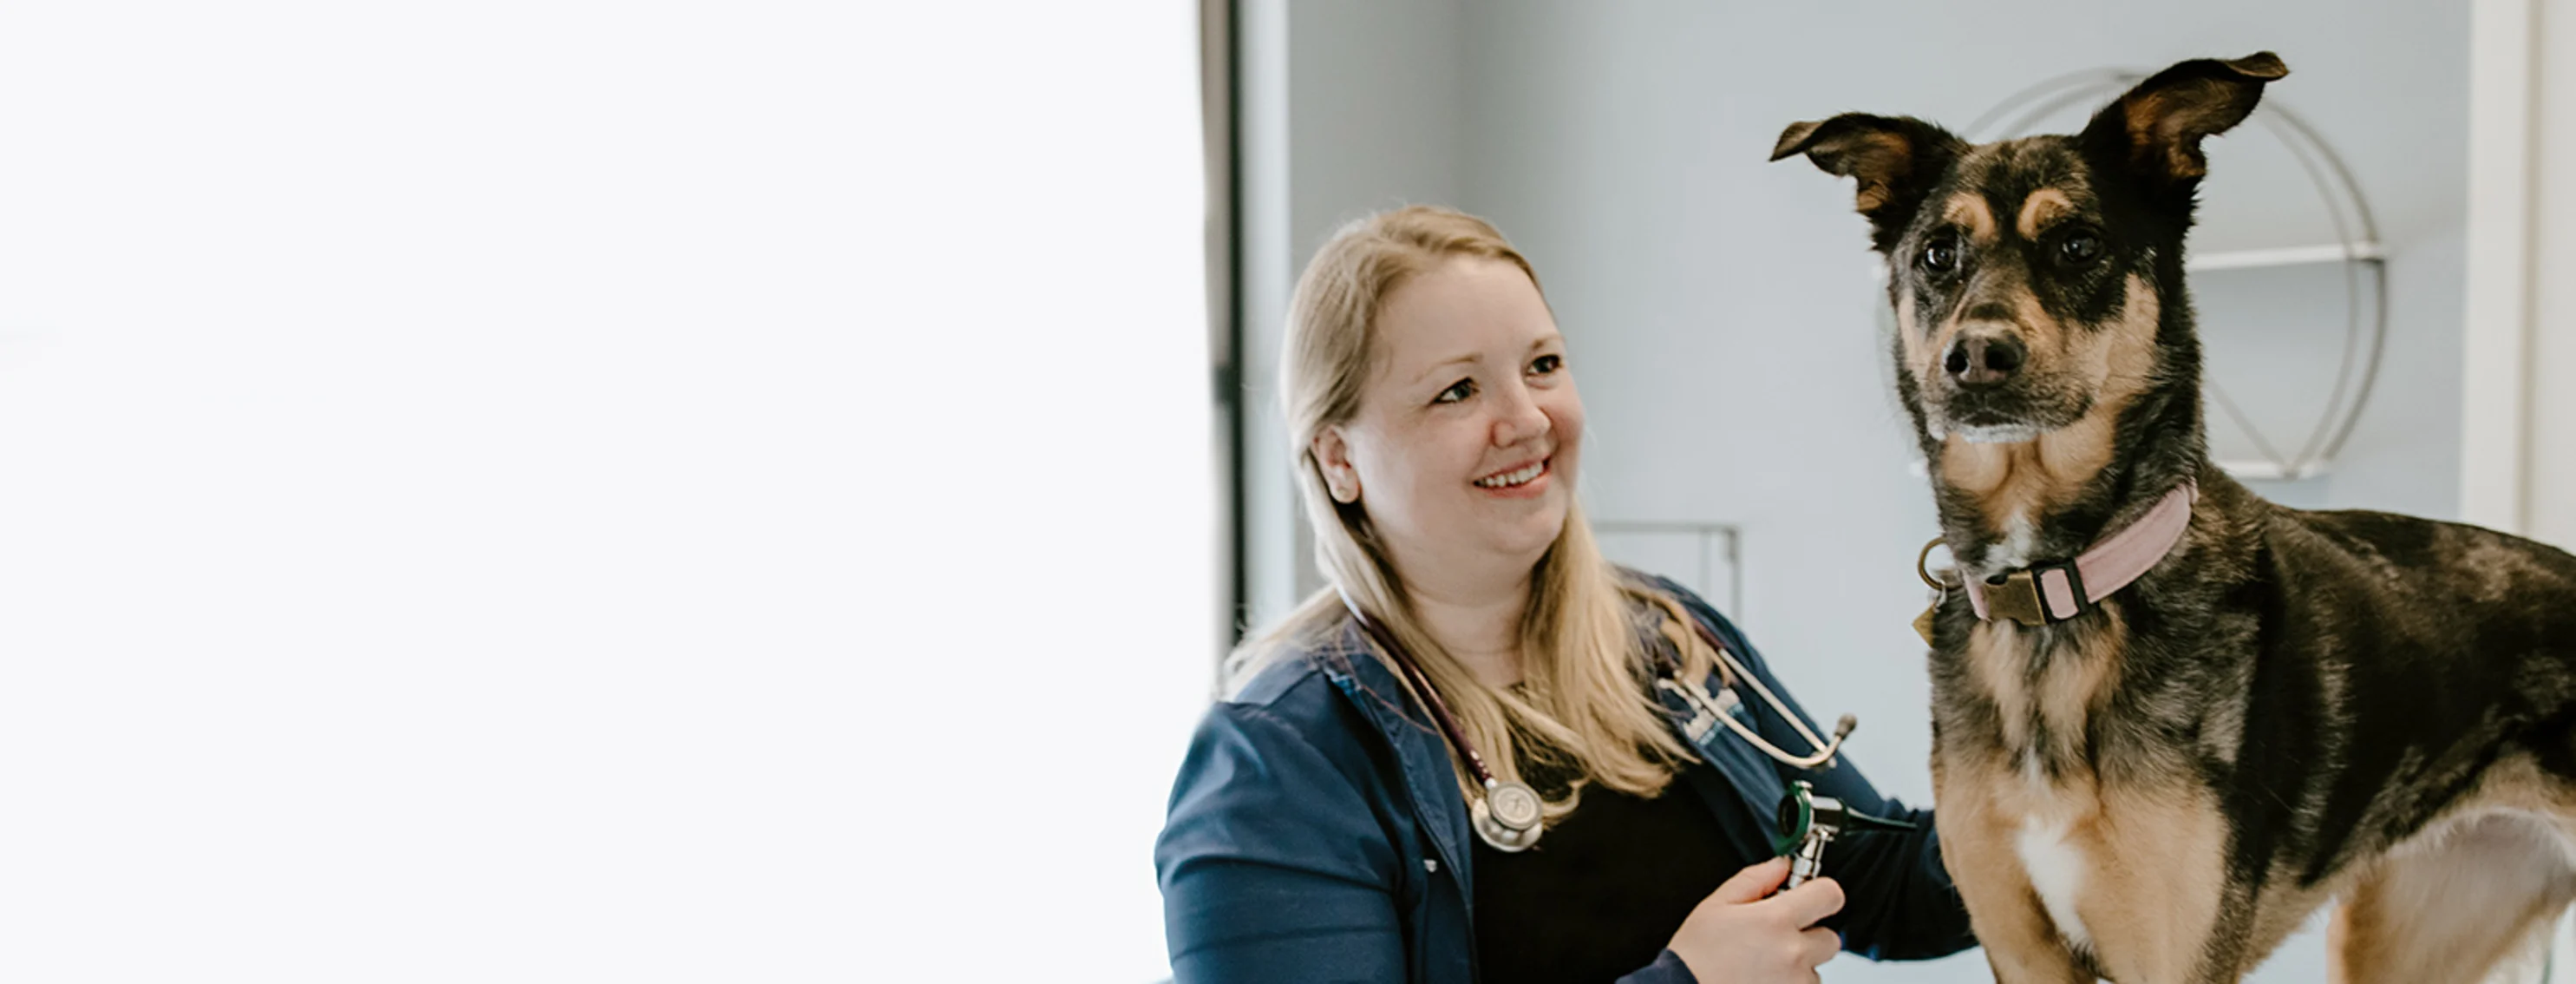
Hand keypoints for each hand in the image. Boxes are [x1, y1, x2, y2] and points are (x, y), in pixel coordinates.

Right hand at [1666, 856, 1844, 983]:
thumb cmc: (1695, 957)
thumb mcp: (1715, 906)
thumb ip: (1754, 880)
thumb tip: (1782, 866)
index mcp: (1775, 920)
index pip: (1830, 894)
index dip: (1820, 893)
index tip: (1809, 897)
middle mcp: (1793, 953)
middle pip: (1830, 937)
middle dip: (1808, 934)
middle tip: (1776, 938)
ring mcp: (1796, 982)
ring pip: (1816, 967)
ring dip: (1799, 964)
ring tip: (1763, 965)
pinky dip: (1790, 983)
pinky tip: (1763, 979)